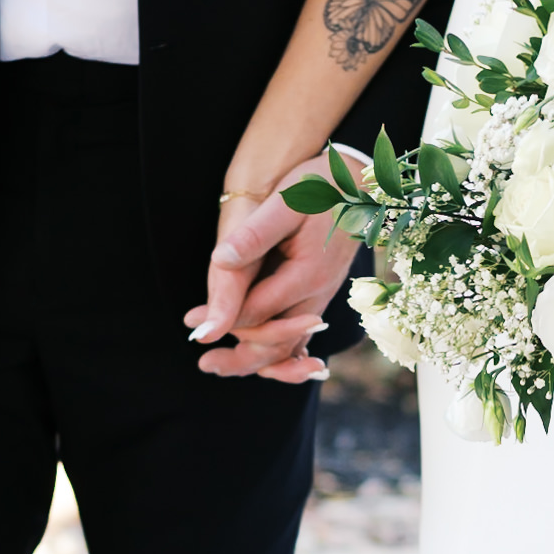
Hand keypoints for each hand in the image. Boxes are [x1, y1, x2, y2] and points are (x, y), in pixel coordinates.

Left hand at [185, 151, 362, 384]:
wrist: (361, 187)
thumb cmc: (321, 189)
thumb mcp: (285, 203)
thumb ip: (254, 235)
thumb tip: (219, 260)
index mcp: (307, 275)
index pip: (257, 311)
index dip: (222, 319)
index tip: (191, 322)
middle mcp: (317, 295)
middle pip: (275, 342)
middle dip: (238, 356)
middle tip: (204, 363)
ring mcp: (321, 299)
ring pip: (288, 345)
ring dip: (255, 360)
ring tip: (219, 366)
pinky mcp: (319, 296)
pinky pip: (299, 336)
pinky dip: (279, 354)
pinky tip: (257, 359)